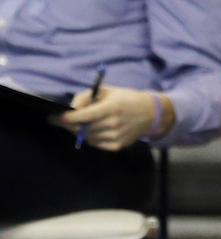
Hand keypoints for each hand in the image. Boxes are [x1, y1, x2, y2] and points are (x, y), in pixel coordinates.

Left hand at [52, 85, 172, 150]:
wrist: (150, 114)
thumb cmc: (126, 99)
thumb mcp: (108, 91)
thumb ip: (88, 96)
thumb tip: (71, 107)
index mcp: (111, 107)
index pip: (83, 116)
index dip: (66, 118)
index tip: (53, 117)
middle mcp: (112, 123)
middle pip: (81, 128)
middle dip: (68, 124)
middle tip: (60, 120)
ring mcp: (114, 136)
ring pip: (86, 137)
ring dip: (79, 131)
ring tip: (80, 123)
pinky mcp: (115, 146)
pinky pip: (94, 143)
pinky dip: (90, 137)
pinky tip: (95, 129)